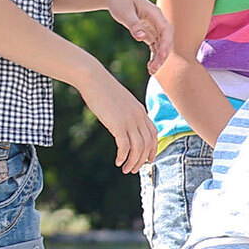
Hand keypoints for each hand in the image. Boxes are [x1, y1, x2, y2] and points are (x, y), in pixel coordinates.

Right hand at [78, 57, 158, 171]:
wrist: (94, 78)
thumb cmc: (103, 89)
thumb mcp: (120, 102)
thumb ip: (125, 112)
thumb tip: (123, 122)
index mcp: (141, 111)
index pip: (154, 133)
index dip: (153, 148)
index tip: (149, 159)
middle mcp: (139, 116)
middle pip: (148, 143)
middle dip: (143, 159)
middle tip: (135, 170)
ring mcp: (129, 120)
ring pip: (138, 147)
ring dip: (133, 161)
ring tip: (126, 169)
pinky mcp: (117, 124)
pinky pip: (125, 145)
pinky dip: (123, 156)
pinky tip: (118, 162)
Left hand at [105, 0, 172, 68]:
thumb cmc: (119, 0)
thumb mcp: (124, 11)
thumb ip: (134, 24)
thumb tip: (141, 38)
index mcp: (155, 14)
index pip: (166, 30)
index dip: (166, 44)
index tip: (161, 57)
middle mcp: (158, 21)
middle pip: (166, 40)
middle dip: (162, 55)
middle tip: (153, 70)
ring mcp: (154, 27)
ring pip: (161, 45)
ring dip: (159, 58)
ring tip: (152, 72)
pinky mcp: (148, 32)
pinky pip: (154, 46)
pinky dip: (154, 56)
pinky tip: (149, 67)